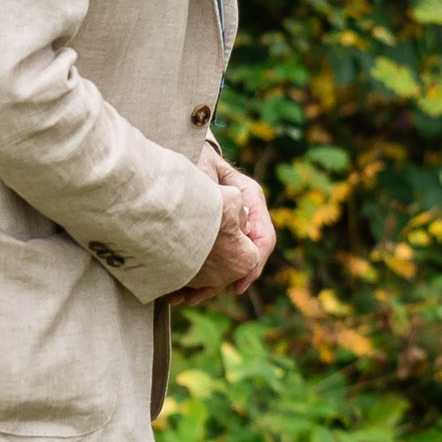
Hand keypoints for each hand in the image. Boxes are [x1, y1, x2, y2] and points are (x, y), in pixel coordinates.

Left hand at [169, 156, 275, 302]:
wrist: (180, 143)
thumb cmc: (193, 152)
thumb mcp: (204, 169)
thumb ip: (216, 193)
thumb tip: (225, 222)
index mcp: (249, 196)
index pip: (262, 238)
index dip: (253, 265)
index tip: (238, 285)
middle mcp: (244, 212)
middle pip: (245, 256)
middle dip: (223, 281)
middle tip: (196, 297)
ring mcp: (230, 221)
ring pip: (227, 260)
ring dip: (208, 283)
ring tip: (184, 298)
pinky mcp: (214, 229)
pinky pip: (212, 256)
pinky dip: (198, 273)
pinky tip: (179, 287)